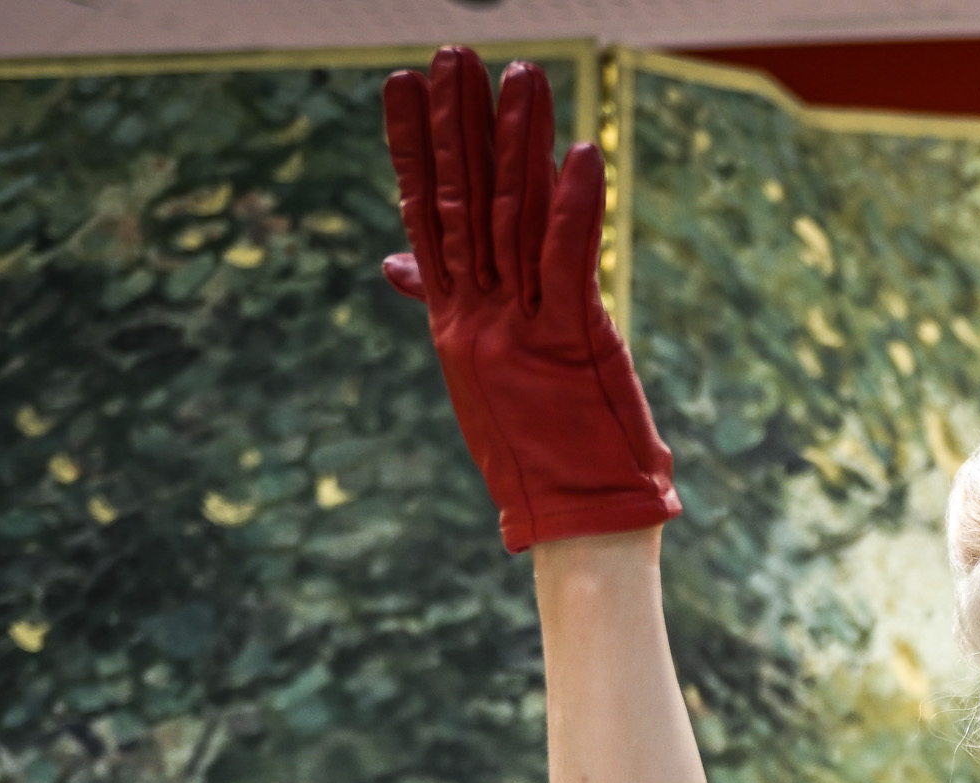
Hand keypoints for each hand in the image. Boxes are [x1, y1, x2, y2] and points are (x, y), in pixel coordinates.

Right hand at [381, 48, 680, 551]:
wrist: (576, 527)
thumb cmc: (546, 458)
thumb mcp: (489, 380)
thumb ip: (453, 312)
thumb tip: (399, 267)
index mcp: (456, 324)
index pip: (426, 217)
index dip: (413, 149)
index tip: (402, 87)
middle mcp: (477, 320)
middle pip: (463, 203)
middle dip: (457, 125)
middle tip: (451, 56)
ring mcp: (519, 331)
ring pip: (513, 220)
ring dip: (518, 143)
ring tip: (518, 76)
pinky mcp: (569, 345)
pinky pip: (570, 261)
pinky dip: (575, 206)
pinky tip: (580, 154)